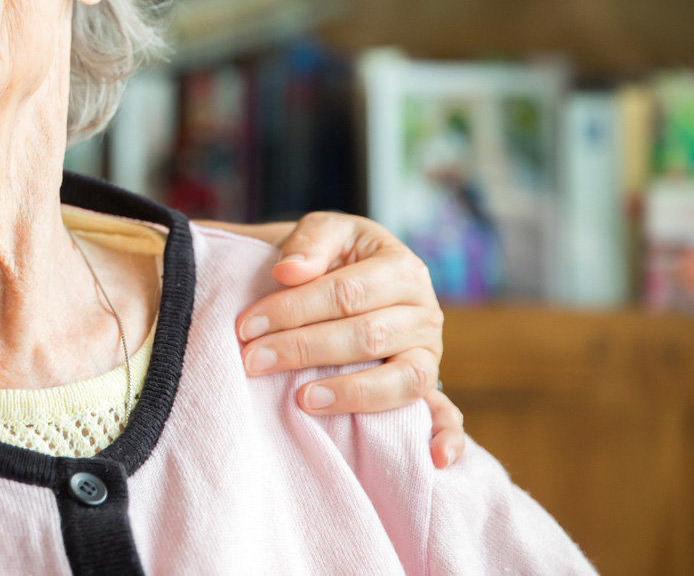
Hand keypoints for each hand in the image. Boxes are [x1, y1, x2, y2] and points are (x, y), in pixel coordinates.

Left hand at [226, 211, 461, 467]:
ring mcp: (429, 353)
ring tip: (302, 399)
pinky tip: (434, 459)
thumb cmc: (333, 257)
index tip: (246, 327)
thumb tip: (288, 272)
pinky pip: (447, 415)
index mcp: (401, 267)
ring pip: (401, 379)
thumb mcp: (325, 233)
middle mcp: (424, 312)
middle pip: (366, 336)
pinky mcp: (429, 386)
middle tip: (254, 361)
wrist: (350, 275)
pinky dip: (446, 437)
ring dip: (352, 394)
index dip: (292, 310)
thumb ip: (309, 244)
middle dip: (303, 350)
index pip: (345, 293)